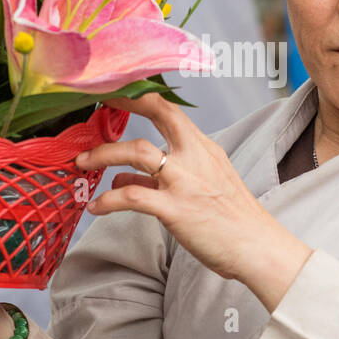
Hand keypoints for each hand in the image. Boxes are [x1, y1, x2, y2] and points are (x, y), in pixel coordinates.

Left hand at [74, 93, 312, 309]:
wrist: (257, 247)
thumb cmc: (231, 219)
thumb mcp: (202, 186)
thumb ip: (160, 177)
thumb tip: (121, 178)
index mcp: (203, 147)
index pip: (170, 108)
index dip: (140, 95)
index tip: (114, 91)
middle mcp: (194, 156)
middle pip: (158, 111)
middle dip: (123, 102)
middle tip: (95, 102)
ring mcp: (184, 181)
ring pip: (136, 152)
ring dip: (103, 154)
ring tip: (81, 162)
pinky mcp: (175, 209)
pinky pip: (131, 197)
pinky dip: (107, 201)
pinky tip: (95, 208)